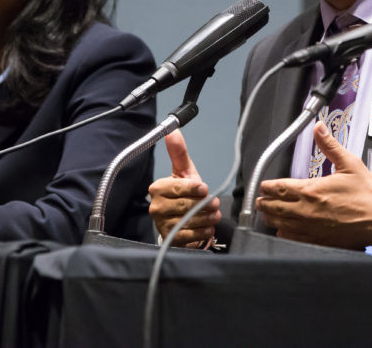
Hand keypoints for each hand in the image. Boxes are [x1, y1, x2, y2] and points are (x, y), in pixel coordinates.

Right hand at [148, 130, 220, 246]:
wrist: (180, 220)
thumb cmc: (183, 193)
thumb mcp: (183, 171)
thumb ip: (178, 152)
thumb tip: (172, 131)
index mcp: (157, 188)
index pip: (178, 187)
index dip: (194, 188)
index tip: (205, 188)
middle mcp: (156, 207)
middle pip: (186, 205)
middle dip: (205, 204)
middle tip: (215, 203)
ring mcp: (162, 224)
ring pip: (190, 221)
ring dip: (207, 218)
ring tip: (215, 214)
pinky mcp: (171, 239)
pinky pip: (191, 236)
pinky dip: (204, 232)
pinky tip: (208, 227)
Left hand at [256, 121, 371, 253]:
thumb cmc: (368, 195)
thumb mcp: (349, 164)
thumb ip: (330, 146)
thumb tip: (319, 128)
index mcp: (312, 190)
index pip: (279, 188)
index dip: (267, 186)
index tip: (264, 185)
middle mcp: (306, 211)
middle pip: (273, 207)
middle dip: (264, 202)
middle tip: (260, 199)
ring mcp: (309, 228)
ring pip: (278, 223)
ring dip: (270, 217)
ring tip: (267, 213)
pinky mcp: (316, 241)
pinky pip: (290, 238)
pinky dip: (283, 232)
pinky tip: (283, 229)